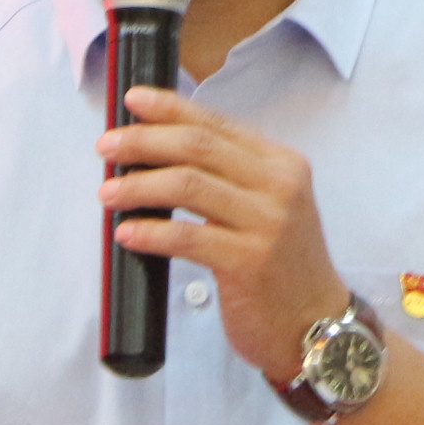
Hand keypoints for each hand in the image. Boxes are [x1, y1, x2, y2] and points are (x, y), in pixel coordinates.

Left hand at [96, 86, 353, 384]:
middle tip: (107, 147)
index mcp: (281, 163)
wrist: (316, 323)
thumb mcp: (268, 207)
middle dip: (144, 141)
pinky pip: (187, 237)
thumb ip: (229, 176)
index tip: (132, 101)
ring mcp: (267, 223)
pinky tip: (127, 233)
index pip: (216, 123)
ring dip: (138, 186)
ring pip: (187, 185)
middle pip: (197, 146)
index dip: (169, 108)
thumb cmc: (281, 265)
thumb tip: (159, 152)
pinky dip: (150, 232)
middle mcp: (279, 185)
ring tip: (108, 193)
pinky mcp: (250, 262)